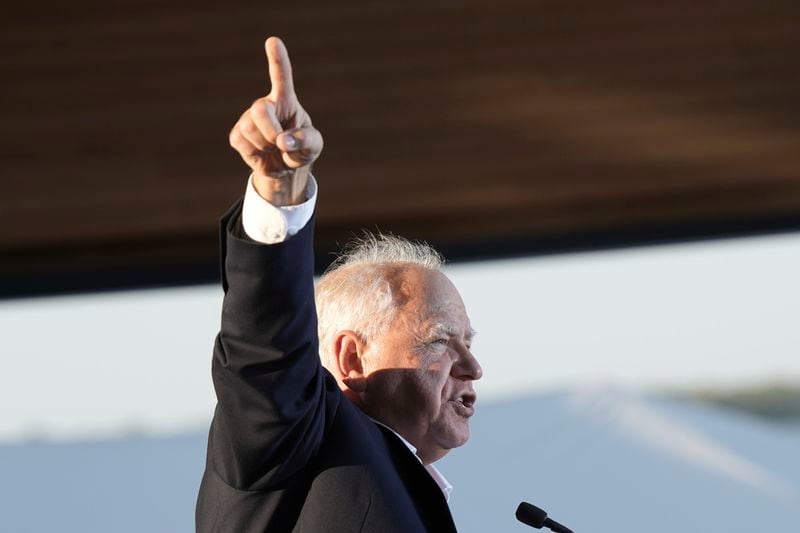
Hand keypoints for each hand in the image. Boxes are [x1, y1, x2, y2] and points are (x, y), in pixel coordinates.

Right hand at [229, 37, 322, 205]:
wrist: (284, 168)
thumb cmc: (300, 149)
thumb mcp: (313, 147)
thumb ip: (306, 141)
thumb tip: (284, 140)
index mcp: (286, 101)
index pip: (281, 77)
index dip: (277, 59)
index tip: (273, 41)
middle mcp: (266, 105)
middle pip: (259, 109)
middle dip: (270, 130)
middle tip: (280, 142)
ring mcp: (248, 118)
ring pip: (249, 128)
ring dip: (264, 144)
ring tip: (272, 147)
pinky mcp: (237, 134)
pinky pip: (241, 142)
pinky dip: (254, 152)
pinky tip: (260, 152)